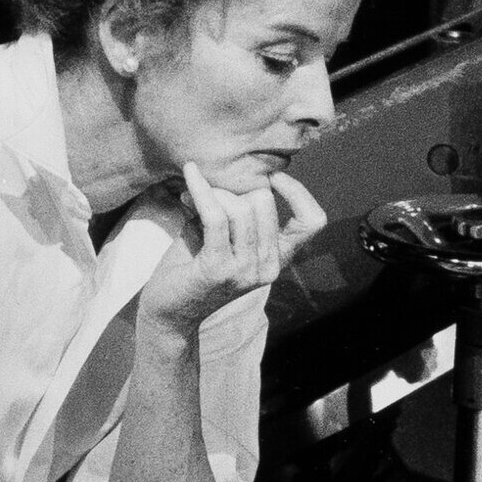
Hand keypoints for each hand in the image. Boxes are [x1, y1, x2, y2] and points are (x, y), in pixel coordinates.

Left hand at [136, 165, 327, 340]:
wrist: (169, 311)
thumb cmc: (192, 267)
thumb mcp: (221, 235)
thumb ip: (230, 207)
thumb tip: (219, 170)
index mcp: (277, 259)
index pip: (312, 222)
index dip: (298, 193)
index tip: (272, 177)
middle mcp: (268, 267)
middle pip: (264, 202)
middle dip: (234, 189)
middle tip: (208, 195)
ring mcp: (245, 271)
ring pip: (240, 207)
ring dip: (213, 194)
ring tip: (190, 198)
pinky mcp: (218, 269)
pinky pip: (215, 215)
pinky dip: (201, 189)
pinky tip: (190, 173)